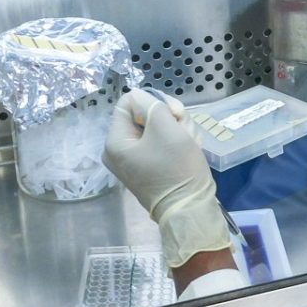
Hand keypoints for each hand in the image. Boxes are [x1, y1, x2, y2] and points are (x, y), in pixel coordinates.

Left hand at [102, 90, 230, 268]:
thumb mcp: (166, 128)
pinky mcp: (151, 168)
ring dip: (178, 130)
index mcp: (115, 142)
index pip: (128, 102)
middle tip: (184, 129)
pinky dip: (178, 143)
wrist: (190, 209)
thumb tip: (142, 98)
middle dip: (169, 118)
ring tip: (190, 144)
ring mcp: (135, 161)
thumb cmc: (176, 168)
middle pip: (144, 115)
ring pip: (158, 128)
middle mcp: (120, 151)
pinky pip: (162, 144)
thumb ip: (152, 105)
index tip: (174, 112)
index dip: (153, 101)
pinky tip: (189, 152)